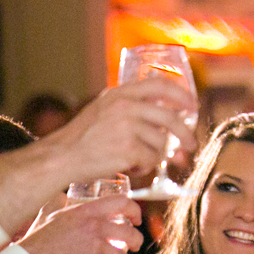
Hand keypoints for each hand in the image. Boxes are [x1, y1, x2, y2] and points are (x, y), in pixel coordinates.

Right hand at [16, 195, 142, 253]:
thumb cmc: (40, 238)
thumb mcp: (50, 213)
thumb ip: (60, 203)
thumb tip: (62, 195)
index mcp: (87, 211)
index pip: (122, 203)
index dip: (134, 211)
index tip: (136, 219)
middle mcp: (95, 227)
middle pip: (131, 234)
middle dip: (137, 241)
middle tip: (134, 245)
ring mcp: (95, 247)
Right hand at [41, 79, 197, 182]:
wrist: (61, 157)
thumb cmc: (84, 138)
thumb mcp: (104, 110)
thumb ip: (132, 106)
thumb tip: (173, 114)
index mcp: (119, 94)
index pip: (159, 85)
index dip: (181, 95)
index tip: (193, 106)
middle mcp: (124, 106)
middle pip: (170, 118)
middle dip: (185, 135)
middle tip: (190, 145)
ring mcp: (126, 127)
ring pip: (161, 143)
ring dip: (154, 156)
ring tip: (136, 159)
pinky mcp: (128, 148)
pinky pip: (152, 160)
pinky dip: (145, 167)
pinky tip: (129, 166)